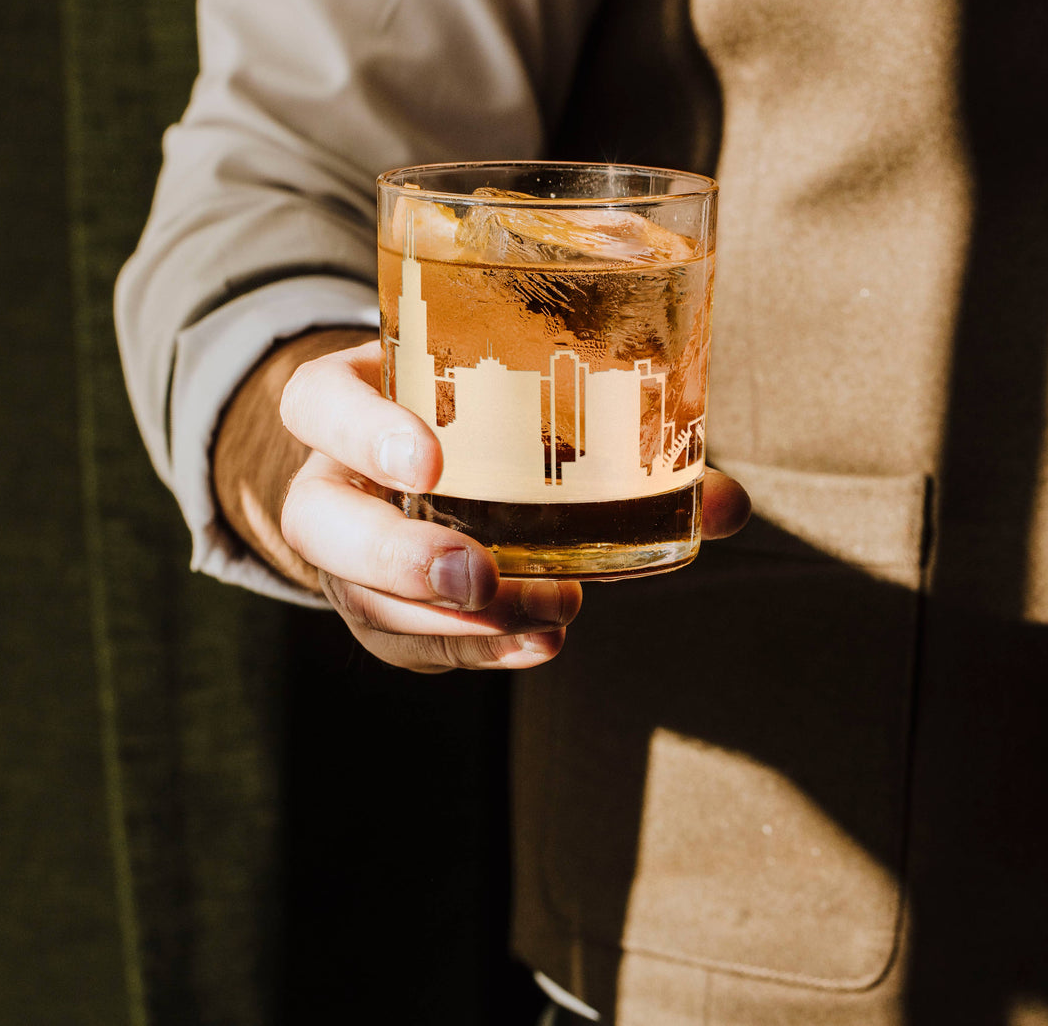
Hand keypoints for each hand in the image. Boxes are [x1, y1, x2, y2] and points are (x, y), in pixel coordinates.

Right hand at [215, 332, 750, 674]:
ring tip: (544, 624)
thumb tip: (730, 506)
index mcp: (355, 399)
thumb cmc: (478, 414)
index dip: (360, 432)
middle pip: (319, 523)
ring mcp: (350, 551)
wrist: (416, 450)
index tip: (431, 461)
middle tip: (477, 574)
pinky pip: (407, 642)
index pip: (317, 403)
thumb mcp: (522, 399)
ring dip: (451, 623)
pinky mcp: (380, 607)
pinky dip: (476, 648)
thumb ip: (622, 438)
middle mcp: (337, 478)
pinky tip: (536, 646)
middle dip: (398, 556)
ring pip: (360, 598)